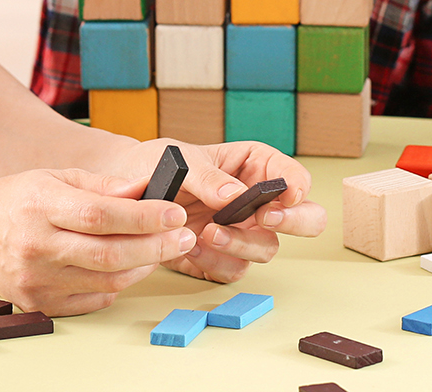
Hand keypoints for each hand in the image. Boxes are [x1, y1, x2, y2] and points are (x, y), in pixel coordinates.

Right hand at [0, 167, 197, 315]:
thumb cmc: (19, 199)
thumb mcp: (57, 176)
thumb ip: (103, 184)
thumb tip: (146, 188)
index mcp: (40, 205)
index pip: (100, 214)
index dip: (144, 217)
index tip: (176, 213)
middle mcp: (35, 245)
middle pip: (108, 253)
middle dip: (156, 246)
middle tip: (185, 236)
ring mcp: (35, 279)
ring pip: (105, 280)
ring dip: (144, 266)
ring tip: (163, 249)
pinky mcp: (37, 303)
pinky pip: (92, 299)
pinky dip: (117, 284)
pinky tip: (129, 267)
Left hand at [114, 140, 326, 282]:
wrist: (125, 196)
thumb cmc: (158, 165)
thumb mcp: (181, 160)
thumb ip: (209, 177)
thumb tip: (235, 195)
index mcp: (256, 167)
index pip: (296, 177)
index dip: (298, 187)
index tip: (284, 197)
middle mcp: (258, 202)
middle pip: (306, 219)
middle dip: (293, 222)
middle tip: (265, 219)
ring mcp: (243, 232)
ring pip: (268, 249)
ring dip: (241, 244)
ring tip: (206, 232)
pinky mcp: (223, 258)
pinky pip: (234, 270)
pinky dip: (214, 263)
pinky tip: (189, 247)